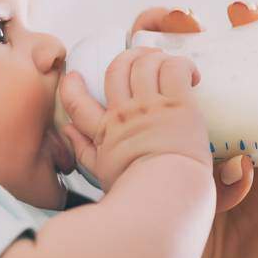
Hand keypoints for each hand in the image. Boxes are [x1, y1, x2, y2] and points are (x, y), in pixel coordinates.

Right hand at [58, 47, 209, 191]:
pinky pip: (174, 69)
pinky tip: (191, 76)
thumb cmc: (137, 193)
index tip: (75, 77)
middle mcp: (124, 114)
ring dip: (156, 58)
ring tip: (168, 65)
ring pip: (145, 62)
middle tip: (143, 62)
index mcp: (106, 132)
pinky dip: (181, 64)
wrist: (164, 199)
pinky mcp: (177, 105)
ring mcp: (149, 107)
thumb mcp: (101, 174)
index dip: (72, 86)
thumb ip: (83, 150)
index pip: (77, 101)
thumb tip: (66, 130)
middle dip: (128, 58)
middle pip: (117, 68)